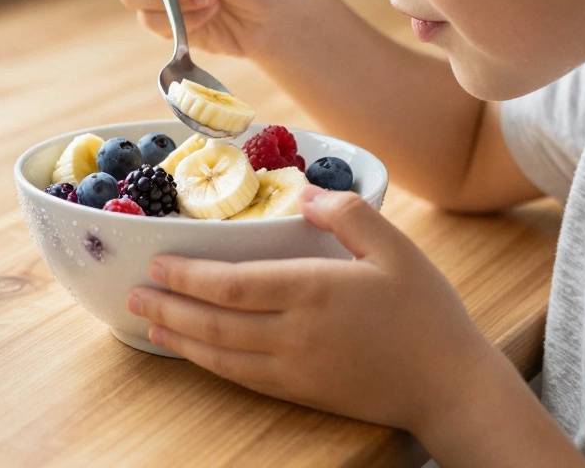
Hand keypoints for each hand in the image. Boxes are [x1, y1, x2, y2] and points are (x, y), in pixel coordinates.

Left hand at [126, 186, 497, 433]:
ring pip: (220, 354)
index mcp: (314, 291)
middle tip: (133, 291)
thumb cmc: (427, 314)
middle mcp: (295, 334)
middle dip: (168, 305)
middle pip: (214, 322)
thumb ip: (348, 212)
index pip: (233, 285)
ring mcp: (295, 369)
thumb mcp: (397, 248)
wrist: (450, 386)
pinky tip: (192, 352)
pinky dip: (208, 363)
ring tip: (147, 320)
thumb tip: (303, 193)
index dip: (188, 274)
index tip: (157, 261)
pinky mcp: (301, 392)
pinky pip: (241, 377)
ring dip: (178, 337)